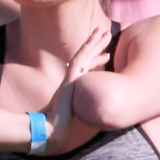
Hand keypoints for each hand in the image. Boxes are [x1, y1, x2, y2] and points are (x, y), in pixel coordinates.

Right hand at [45, 25, 112, 150]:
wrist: (51, 127)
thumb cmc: (61, 122)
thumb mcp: (76, 110)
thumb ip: (82, 105)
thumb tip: (92, 108)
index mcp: (74, 83)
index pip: (87, 68)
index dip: (97, 59)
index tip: (108, 54)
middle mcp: (72, 78)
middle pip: (87, 57)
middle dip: (98, 45)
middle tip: (108, 34)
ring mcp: (70, 77)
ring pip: (84, 55)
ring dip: (94, 43)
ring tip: (105, 32)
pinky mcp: (69, 79)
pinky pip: (78, 61)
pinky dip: (85, 50)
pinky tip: (92, 41)